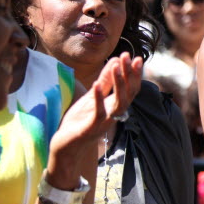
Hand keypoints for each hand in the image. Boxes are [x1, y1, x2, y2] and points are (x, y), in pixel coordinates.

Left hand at [47, 54, 141, 185]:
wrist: (66, 147)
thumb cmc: (79, 122)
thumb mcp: (92, 97)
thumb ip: (105, 81)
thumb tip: (115, 62)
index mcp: (115, 106)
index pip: (131, 89)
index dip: (135, 74)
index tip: (137, 58)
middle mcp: (114, 114)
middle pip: (129, 93)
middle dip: (129, 74)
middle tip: (129, 56)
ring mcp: (104, 122)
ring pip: (119, 103)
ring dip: (119, 84)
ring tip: (117, 66)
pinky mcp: (91, 128)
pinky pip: (99, 113)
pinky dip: (99, 99)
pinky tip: (97, 84)